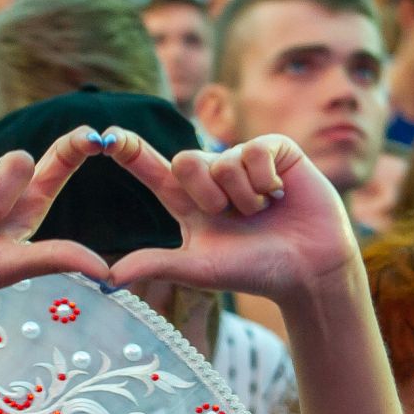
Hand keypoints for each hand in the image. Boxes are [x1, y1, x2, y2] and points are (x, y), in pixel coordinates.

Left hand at [101, 132, 358, 301]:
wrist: (309, 270)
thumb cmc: (256, 271)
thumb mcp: (200, 268)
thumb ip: (155, 265)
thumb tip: (107, 278)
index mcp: (190, 203)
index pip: (153, 170)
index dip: (130, 152)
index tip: (103, 135)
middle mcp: (214, 177)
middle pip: (186, 161)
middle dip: (207, 193)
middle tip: (233, 217)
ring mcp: (244, 161)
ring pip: (224, 160)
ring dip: (244, 195)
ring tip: (264, 212)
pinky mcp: (275, 150)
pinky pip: (255, 151)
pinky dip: (266, 180)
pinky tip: (281, 196)